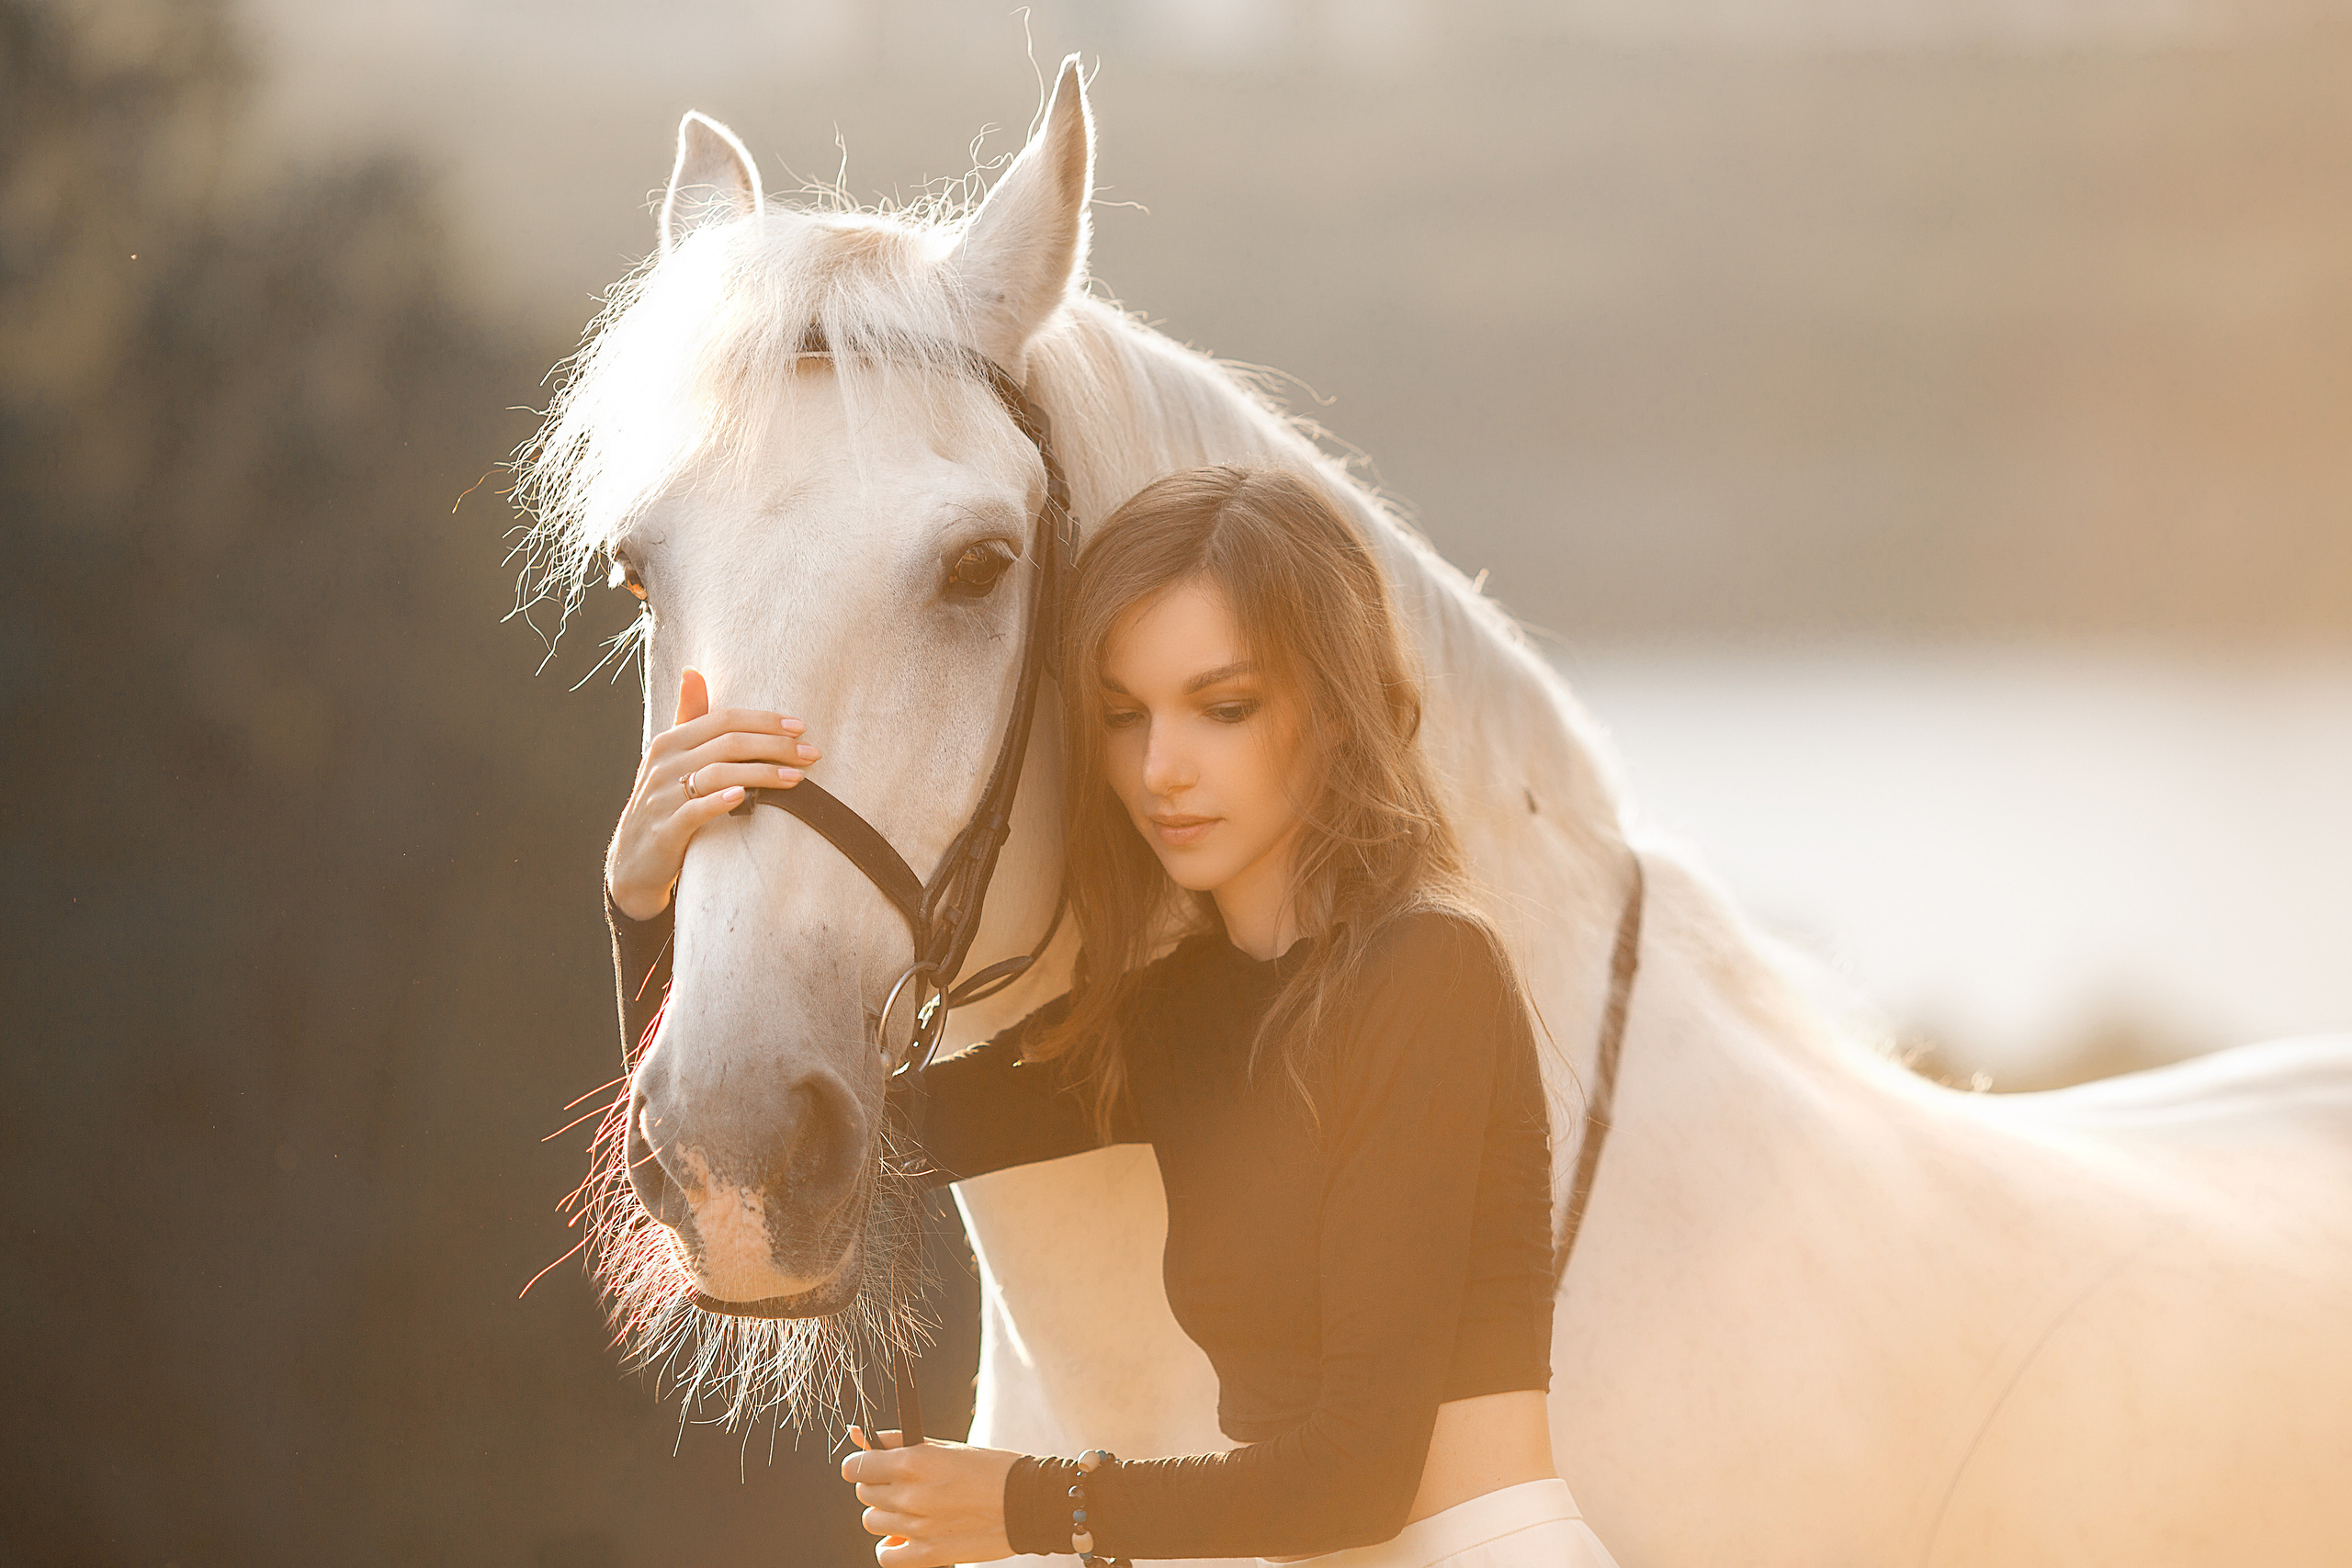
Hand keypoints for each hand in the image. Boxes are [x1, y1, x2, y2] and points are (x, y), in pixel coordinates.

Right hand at [605, 668, 820, 919]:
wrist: (633, 861)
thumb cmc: (664, 803)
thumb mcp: (671, 760)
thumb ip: (688, 719)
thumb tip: (693, 672)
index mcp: (669, 741)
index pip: (724, 719)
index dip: (765, 721)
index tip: (801, 727)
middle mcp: (663, 763)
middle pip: (728, 744)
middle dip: (775, 746)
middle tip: (811, 754)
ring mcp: (661, 797)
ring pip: (718, 774)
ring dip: (763, 774)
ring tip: (797, 779)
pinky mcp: (665, 830)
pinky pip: (695, 810)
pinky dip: (720, 801)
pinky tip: (745, 797)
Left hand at [840, 1426, 1018, 1567]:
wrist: (1028, 1504)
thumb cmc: (990, 1469)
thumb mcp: (946, 1447)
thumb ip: (899, 1442)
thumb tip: (860, 1435)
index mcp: (914, 1462)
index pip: (855, 1467)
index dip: (861, 1464)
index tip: (870, 1465)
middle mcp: (910, 1495)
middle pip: (864, 1494)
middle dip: (877, 1487)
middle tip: (902, 1484)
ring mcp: (917, 1528)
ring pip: (872, 1522)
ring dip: (886, 1515)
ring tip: (913, 1509)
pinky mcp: (928, 1555)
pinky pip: (885, 1556)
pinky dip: (892, 1546)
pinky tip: (908, 1536)